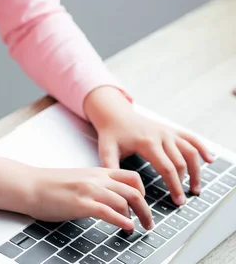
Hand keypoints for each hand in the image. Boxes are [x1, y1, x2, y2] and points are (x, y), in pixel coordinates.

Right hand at [0, 156, 152, 232]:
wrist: (31, 185)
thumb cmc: (51, 184)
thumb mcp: (79, 179)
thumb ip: (95, 185)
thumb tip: (109, 199)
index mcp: (98, 172)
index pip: (131, 176)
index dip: (142, 191)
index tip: (144, 204)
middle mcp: (97, 179)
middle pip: (133, 190)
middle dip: (146, 208)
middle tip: (149, 222)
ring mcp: (90, 190)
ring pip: (125, 199)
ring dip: (138, 216)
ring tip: (141, 228)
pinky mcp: (81, 204)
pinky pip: (108, 211)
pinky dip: (121, 220)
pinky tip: (127, 227)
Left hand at [84, 86, 213, 206]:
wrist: (115, 114)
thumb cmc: (111, 134)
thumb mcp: (106, 151)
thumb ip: (111, 168)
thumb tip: (116, 190)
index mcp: (147, 142)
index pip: (167, 168)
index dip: (174, 186)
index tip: (177, 201)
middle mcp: (161, 135)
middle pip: (180, 162)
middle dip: (184, 183)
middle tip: (183, 200)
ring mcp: (168, 131)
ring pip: (190, 151)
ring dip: (196, 170)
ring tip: (196, 187)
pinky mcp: (171, 129)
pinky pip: (191, 138)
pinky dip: (201, 148)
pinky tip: (209, 159)